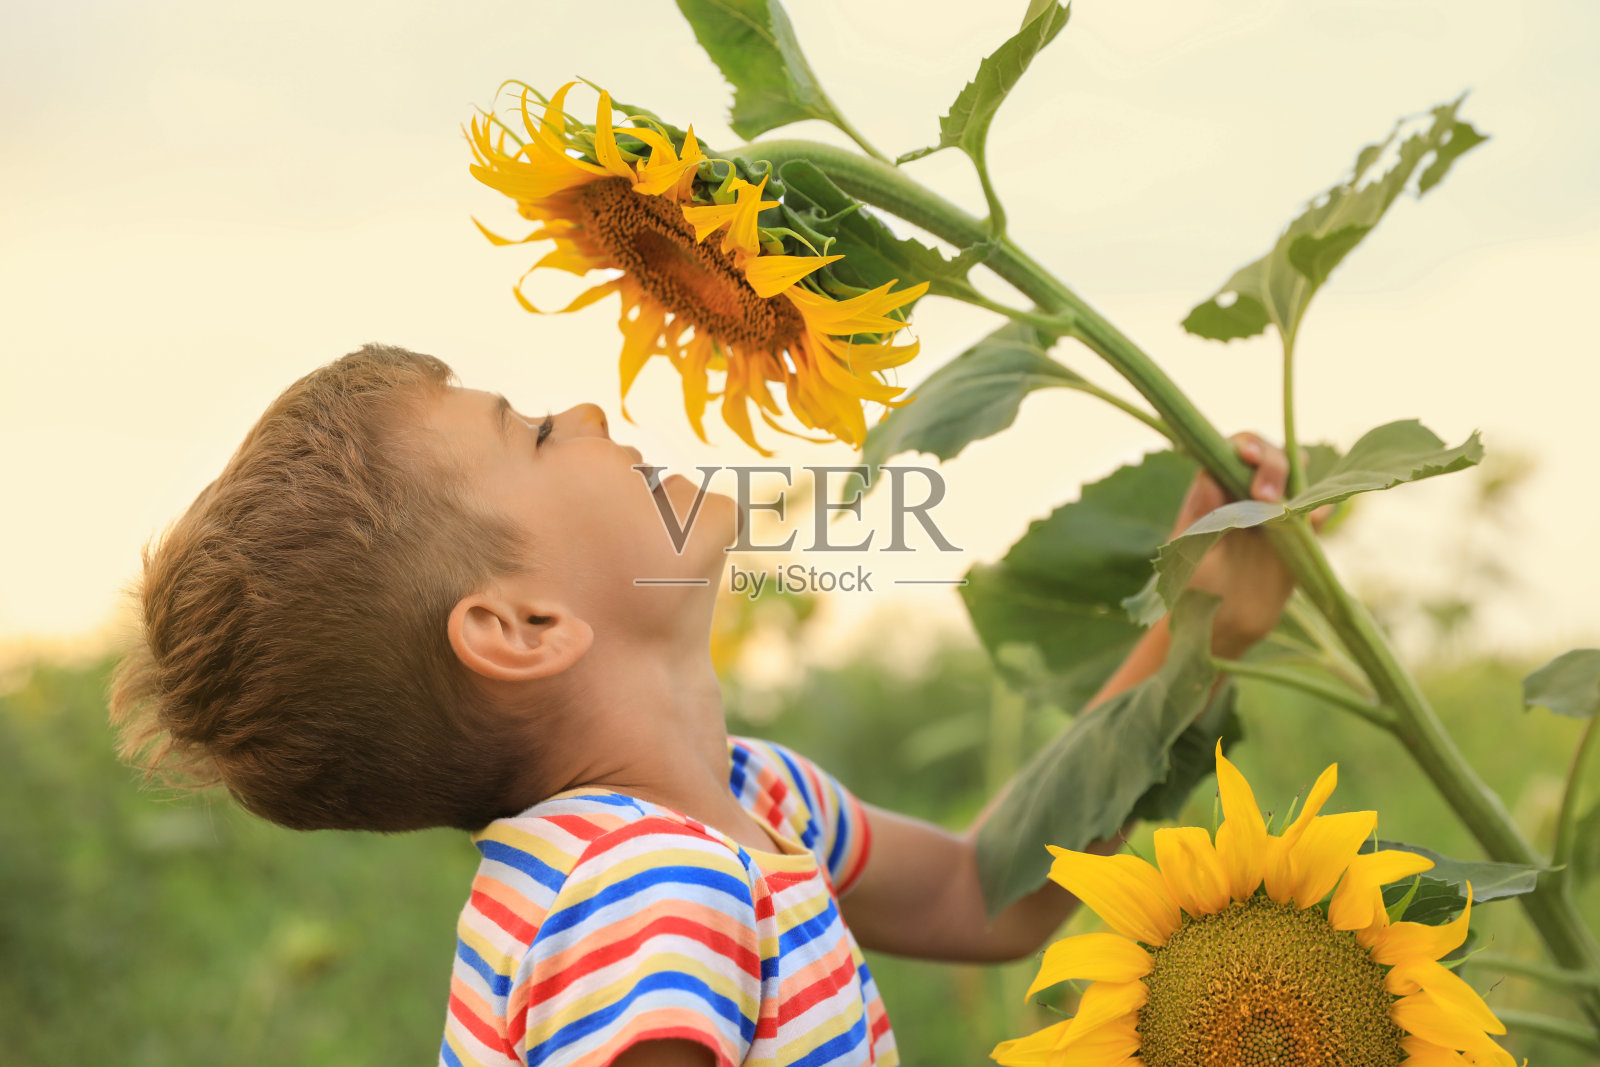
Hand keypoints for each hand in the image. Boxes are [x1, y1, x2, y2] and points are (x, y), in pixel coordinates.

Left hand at [1174, 432, 1327, 658]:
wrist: (1218, 627)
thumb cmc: (1191, 589)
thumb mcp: (1185, 556)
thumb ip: (1196, 520)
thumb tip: (1209, 479)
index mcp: (1214, 490)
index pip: (1232, 451)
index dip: (1245, 445)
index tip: (1247, 457)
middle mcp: (1245, 495)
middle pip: (1269, 458)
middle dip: (1272, 464)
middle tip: (1264, 497)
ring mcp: (1273, 514)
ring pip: (1296, 479)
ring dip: (1299, 480)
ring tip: (1288, 504)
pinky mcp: (1296, 538)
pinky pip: (1314, 516)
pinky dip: (1320, 510)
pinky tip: (1318, 515)